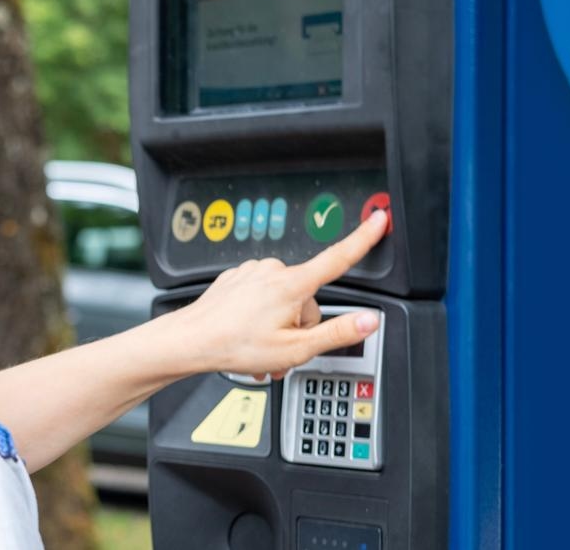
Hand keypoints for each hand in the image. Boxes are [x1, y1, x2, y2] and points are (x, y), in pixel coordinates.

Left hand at [175, 211, 388, 378]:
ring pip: (283, 300)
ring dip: (278, 324)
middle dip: (300, 325)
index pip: (339, 257)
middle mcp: (273, 270)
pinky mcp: (237, 277)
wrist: (191, 340)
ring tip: (261, 347)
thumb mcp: (295, 350)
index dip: (364, 238)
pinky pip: (261, 296)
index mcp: (292, 284)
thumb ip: (337, 332)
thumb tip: (368, 320)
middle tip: (282, 350)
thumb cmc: (235, 344)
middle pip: (307, 298)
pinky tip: (248, 333)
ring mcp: (253, 272)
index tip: (379, 219)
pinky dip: (259, 316)